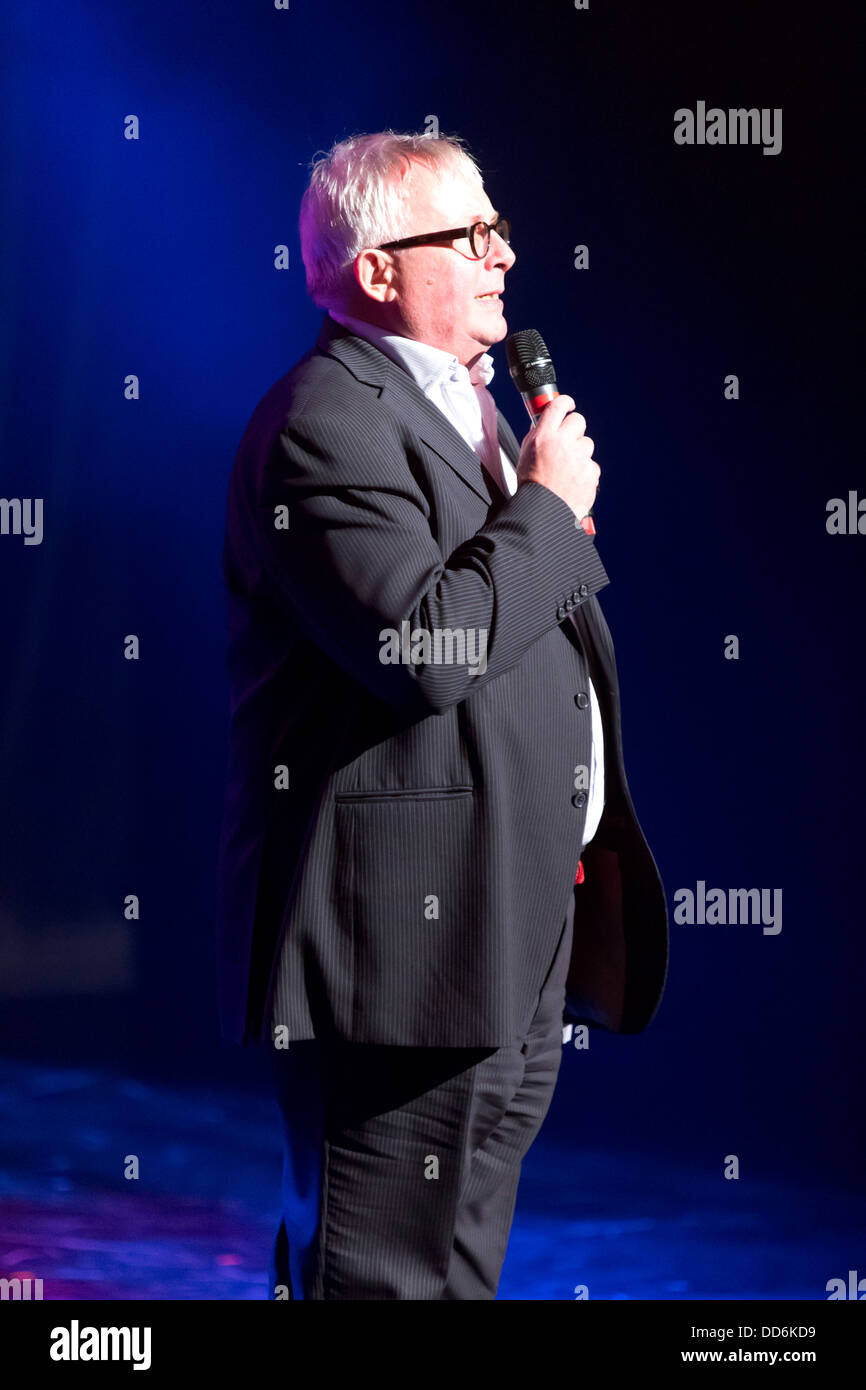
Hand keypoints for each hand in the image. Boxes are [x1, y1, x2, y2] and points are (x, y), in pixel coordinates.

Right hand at [515, 394, 599, 521]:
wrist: (543, 512)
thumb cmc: (532, 485)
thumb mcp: (525, 454)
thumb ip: (536, 435)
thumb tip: (544, 422)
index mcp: (544, 436)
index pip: (558, 405)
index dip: (565, 402)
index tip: (569, 405)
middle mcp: (563, 443)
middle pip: (578, 421)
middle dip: (573, 429)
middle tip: (567, 441)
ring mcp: (579, 457)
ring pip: (587, 443)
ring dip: (579, 452)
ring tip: (567, 468)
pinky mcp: (591, 471)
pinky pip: (591, 464)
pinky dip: (584, 471)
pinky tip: (573, 480)